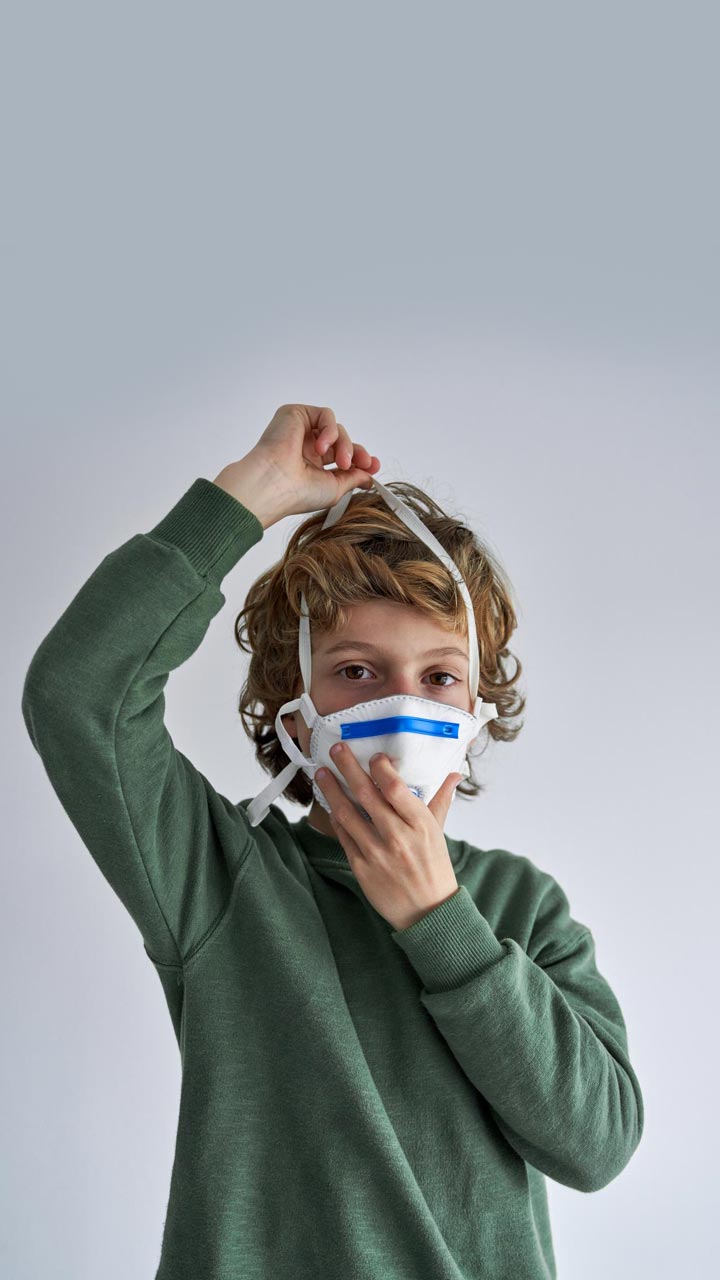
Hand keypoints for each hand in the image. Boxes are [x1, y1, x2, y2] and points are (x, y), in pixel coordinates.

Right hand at [213, 403, 380, 527]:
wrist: (274, 485)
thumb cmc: (297, 493)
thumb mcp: (335, 488)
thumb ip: (353, 478)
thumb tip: (370, 476)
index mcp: (312, 466)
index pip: (341, 456)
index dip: (359, 458)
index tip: (373, 465)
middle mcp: (305, 448)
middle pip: (341, 440)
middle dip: (355, 451)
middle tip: (364, 463)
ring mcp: (299, 431)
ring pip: (336, 428)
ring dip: (344, 445)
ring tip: (340, 462)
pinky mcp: (295, 415)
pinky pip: (325, 415)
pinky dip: (330, 431)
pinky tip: (321, 447)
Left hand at [315, 744, 462, 931]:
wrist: (427, 911)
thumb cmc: (434, 867)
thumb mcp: (439, 832)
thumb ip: (441, 800)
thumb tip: (454, 773)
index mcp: (420, 824)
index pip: (395, 788)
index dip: (381, 767)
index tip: (374, 757)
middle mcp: (398, 837)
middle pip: (366, 794)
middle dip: (347, 767)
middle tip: (336, 749)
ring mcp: (377, 853)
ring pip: (347, 814)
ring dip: (332, 790)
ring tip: (321, 774)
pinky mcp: (362, 868)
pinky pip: (344, 836)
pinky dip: (336, 818)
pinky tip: (331, 805)